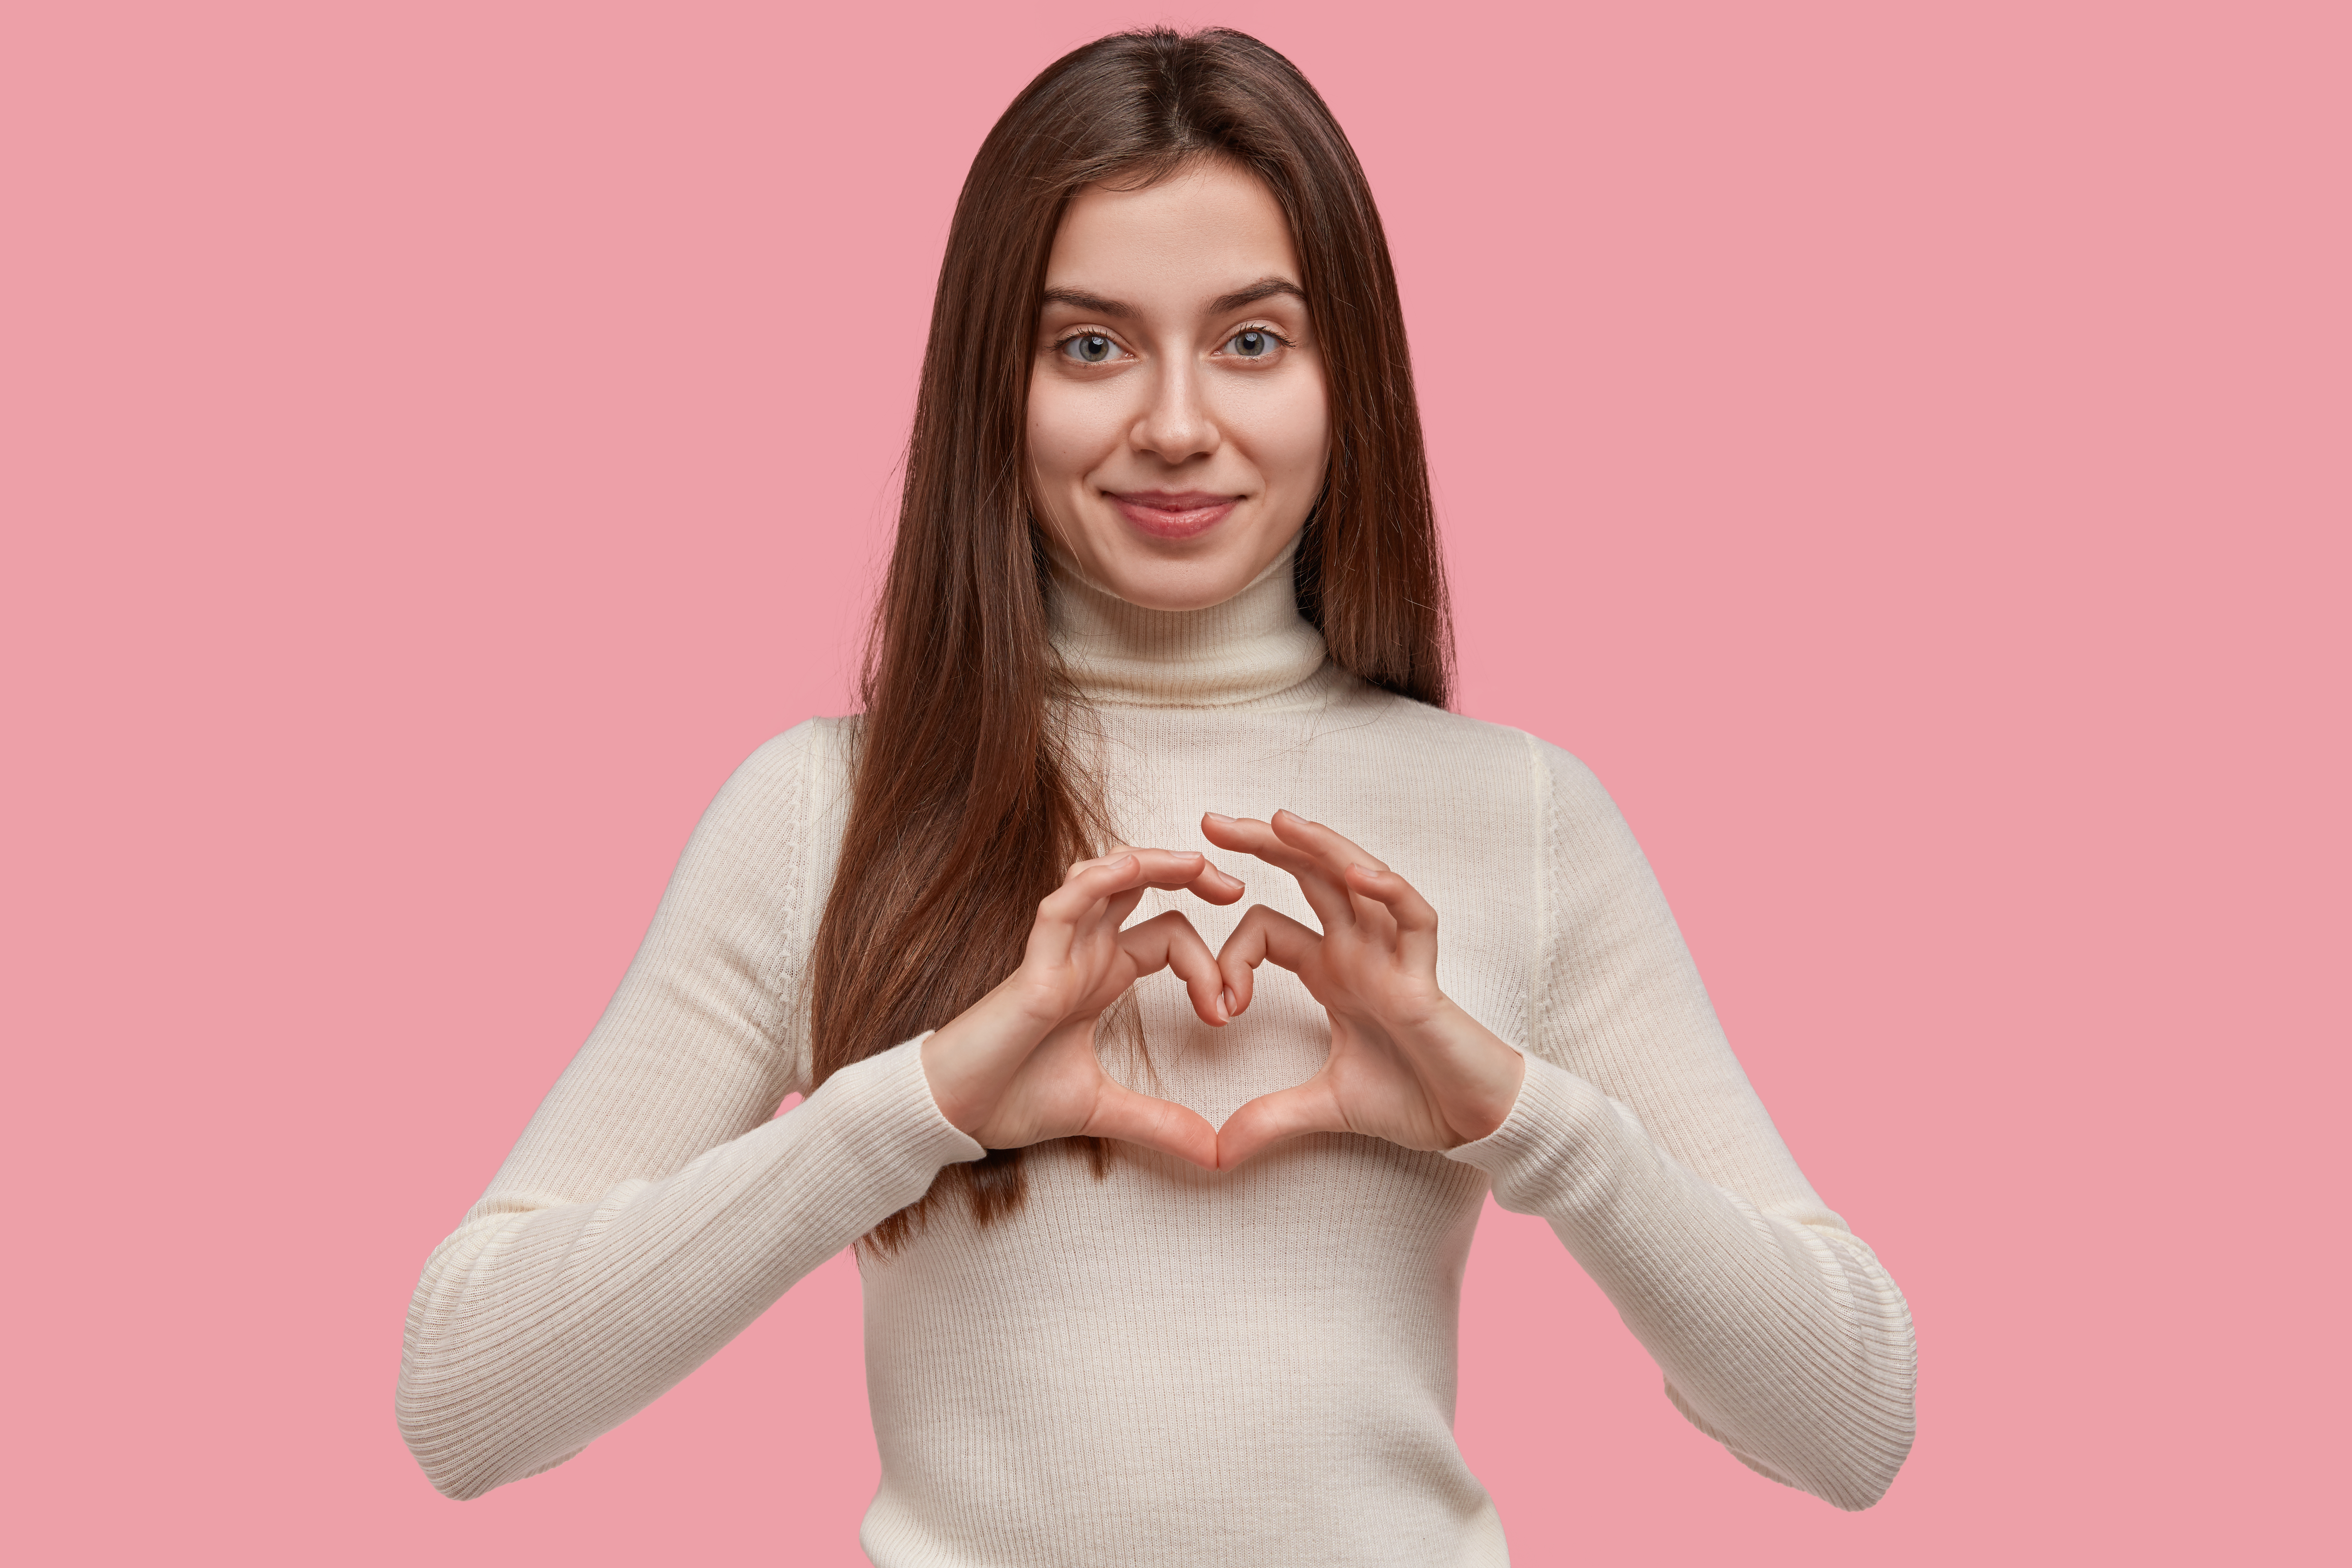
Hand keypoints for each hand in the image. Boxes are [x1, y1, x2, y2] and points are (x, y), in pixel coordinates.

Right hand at [921, 848, 1242, 1168]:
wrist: (955, 1115)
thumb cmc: (1011, 1099)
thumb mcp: (1105, 1111)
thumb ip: (1161, 1125)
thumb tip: (1216, 1156)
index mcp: (1102, 974)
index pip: (1168, 936)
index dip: (1205, 963)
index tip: (1225, 1015)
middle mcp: (1082, 952)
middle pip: (1140, 884)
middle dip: (1191, 875)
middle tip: (1237, 887)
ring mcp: (1055, 952)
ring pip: (1104, 879)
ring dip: (1151, 864)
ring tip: (1197, 864)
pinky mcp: (1032, 967)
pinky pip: (1062, 907)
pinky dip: (1096, 883)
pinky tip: (1129, 870)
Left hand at [1201, 810, 1525, 1168]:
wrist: (1468, 1121)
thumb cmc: (1411, 1099)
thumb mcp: (1324, 1107)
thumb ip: (1268, 1120)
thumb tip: (1215, 1153)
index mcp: (1330, 970)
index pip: (1269, 929)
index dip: (1233, 954)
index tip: (1215, 1007)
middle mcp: (1359, 950)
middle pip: (1308, 878)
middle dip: (1263, 846)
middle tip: (1210, 821)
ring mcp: (1394, 955)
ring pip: (1357, 880)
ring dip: (1320, 848)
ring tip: (1279, 821)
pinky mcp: (1425, 974)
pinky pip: (1414, 918)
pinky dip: (1390, 893)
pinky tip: (1360, 876)